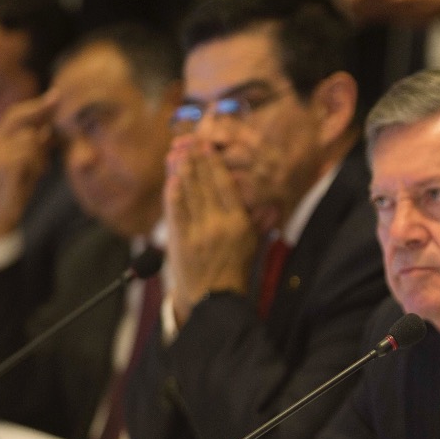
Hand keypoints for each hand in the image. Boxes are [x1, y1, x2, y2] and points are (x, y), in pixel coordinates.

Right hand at [0, 91, 56, 242]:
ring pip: (30, 139)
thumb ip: (37, 146)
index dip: (37, 105)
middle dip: (40, 117)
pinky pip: (28, 155)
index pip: (16, 114)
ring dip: (41, 155)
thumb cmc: (16, 188)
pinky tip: (37, 176)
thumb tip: (50, 129)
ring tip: (39, 171)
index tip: (57, 95)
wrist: (0, 214)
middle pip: (21, 119)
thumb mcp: (29, 163)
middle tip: (56, 117)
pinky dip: (37, 165)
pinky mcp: (3, 168)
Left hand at [164, 135, 257, 324]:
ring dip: (182, 169)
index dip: (214, 163)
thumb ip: (258, 220)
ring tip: (179, 151)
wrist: (216, 299)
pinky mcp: (181, 239)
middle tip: (189, 139)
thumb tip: (267, 200)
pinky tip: (172, 177)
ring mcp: (197, 231)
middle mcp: (218, 224)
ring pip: (188, 192)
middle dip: (195, 159)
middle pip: (204, 183)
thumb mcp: (255, 244)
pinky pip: (175, 210)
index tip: (207, 146)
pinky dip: (173, 191)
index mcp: (239, 223)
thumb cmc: (238, 270)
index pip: (225, 185)